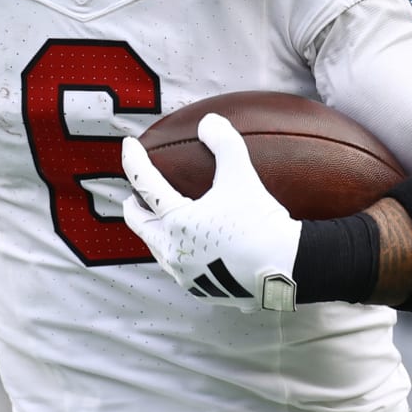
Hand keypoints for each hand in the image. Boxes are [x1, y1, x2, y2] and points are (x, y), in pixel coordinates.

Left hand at [120, 113, 300, 311]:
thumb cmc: (260, 221)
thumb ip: (224, 143)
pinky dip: (175, 253)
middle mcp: (173, 249)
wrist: (284, 268)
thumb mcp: (241, 176)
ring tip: (158, 223)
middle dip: (133, 207)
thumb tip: (209, 122)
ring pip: (157, 249)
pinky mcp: (200, 289)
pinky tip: (188, 250)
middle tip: (132, 197)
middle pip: (139, 224)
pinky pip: (178, 268)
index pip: (146, 184)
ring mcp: (184, 273)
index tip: (128, 147)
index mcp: (176, 221)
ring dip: (152, 232)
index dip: (134, 162)